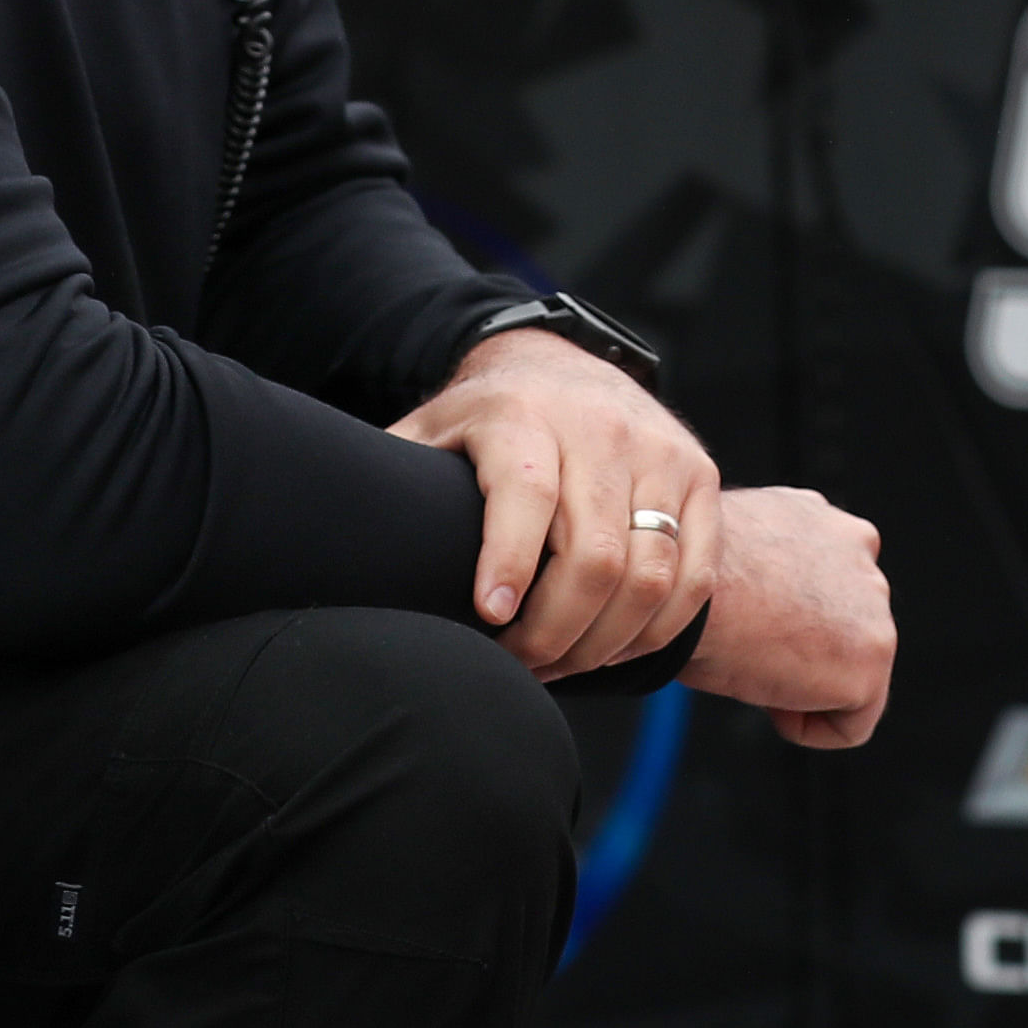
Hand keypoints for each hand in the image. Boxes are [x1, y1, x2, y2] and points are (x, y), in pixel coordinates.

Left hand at [392, 329, 717, 677]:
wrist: (561, 363)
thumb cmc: (484, 421)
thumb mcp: (429, 434)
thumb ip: (391, 483)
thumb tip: (326, 544)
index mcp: (522, 414)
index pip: (526, 492)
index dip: (508, 562)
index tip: (488, 617)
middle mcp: (601, 427)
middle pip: (594, 554)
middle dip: (553, 632)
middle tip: (518, 664)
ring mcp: (661, 451)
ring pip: (651, 574)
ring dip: (603, 642)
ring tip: (559, 663)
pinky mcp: (701, 476)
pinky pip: (695, 577)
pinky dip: (656, 629)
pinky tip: (611, 647)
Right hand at [677, 487, 893, 746]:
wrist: (680, 585)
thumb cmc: (679, 574)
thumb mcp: (719, 548)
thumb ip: (756, 562)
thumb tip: (741, 593)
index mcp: (820, 519)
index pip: (825, 577)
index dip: (783, 614)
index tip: (745, 624)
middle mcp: (858, 549)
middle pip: (843, 623)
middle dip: (801, 646)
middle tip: (746, 649)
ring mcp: (873, 605)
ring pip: (850, 669)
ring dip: (804, 682)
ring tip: (753, 669)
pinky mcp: (872, 657)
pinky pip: (851, 721)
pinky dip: (808, 725)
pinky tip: (767, 702)